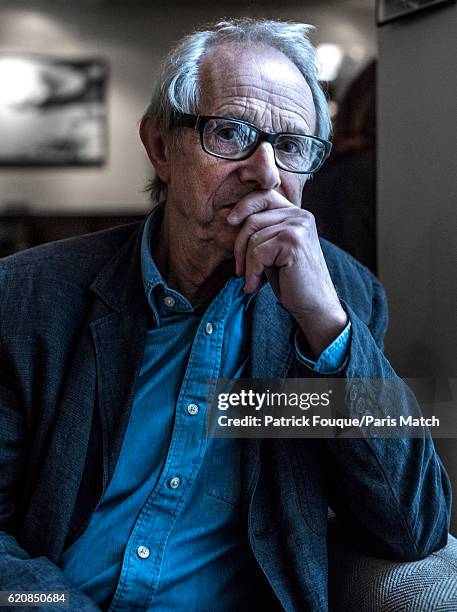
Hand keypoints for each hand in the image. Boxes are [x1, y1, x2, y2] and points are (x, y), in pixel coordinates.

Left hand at [227, 189, 347, 356]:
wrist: (314, 305)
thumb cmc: (291, 280)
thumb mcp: (273, 250)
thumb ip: (262, 231)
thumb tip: (230, 217)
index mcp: (297, 214)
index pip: (264, 196)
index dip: (243, 206)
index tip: (230, 222)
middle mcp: (300, 215)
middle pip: (252, 218)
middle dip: (239, 246)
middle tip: (240, 270)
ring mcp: (298, 227)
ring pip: (253, 238)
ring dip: (247, 264)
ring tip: (252, 281)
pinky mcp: (293, 242)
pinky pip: (257, 252)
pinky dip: (252, 272)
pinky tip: (255, 285)